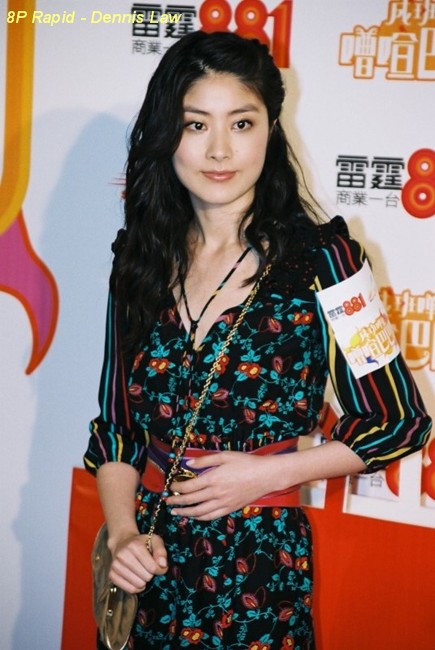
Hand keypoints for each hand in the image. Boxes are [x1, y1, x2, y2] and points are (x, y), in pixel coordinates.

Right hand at [108, 532, 167, 593]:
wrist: (122, 542)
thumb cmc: (141, 543)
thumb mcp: (155, 541)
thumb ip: (161, 552)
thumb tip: (163, 565)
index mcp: (135, 546)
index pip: (153, 567)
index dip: (160, 569)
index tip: (159, 566)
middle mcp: (123, 555)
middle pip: (146, 577)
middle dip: (150, 574)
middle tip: (148, 568)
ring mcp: (115, 566)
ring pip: (138, 585)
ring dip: (144, 581)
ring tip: (142, 573)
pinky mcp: (111, 575)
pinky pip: (129, 590)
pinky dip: (136, 588)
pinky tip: (137, 579)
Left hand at [166, 451, 281, 519]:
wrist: (266, 475)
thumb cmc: (246, 462)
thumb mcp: (224, 456)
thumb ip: (205, 460)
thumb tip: (188, 463)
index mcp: (213, 478)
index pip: (188, 487)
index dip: (176, 488)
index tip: (170, 486)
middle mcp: (216, 493)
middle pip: (191, 500)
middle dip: (176, 501)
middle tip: (167, 501)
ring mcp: (223, 503)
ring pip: (199, 512)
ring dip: (185, 513)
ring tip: (176, 512)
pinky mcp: (230, 508)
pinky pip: (211, 516)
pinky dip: (200, 517)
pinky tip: (195, 516)